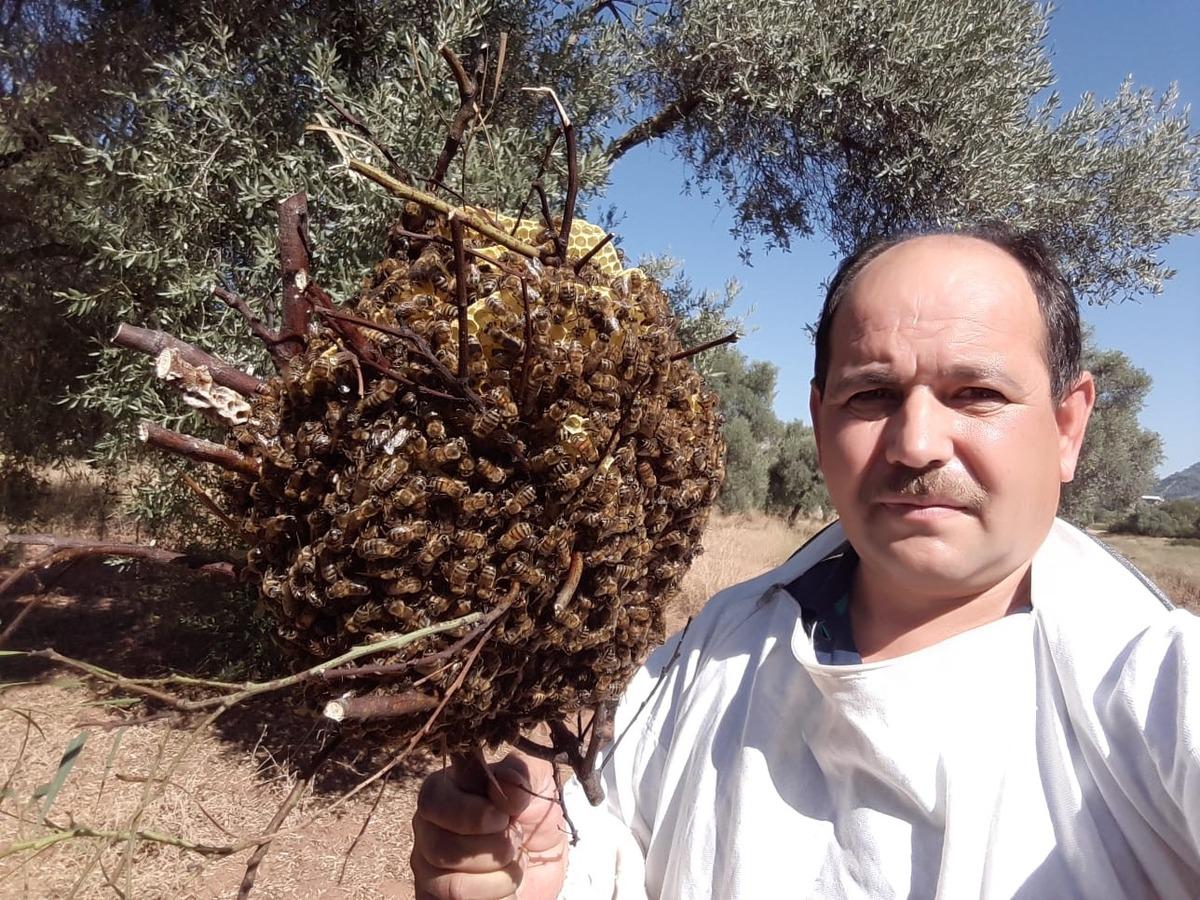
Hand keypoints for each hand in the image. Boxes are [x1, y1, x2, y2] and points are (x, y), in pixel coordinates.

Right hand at [412, 751, 567, 899]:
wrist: (547, 861)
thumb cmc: (534, 814)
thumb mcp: (538, 782)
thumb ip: (522, 772)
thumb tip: (507, 787)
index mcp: (445, 792)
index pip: (432, 799)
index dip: (469, 813)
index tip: (503, 818)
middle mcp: (429, 831)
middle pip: (442, 848)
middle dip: (494, 848)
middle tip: (515, 839)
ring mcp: (429, 871)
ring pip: (455, 886)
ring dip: (501, 877)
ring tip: (514, 864)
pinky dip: (497, 898)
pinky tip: (505, 886)